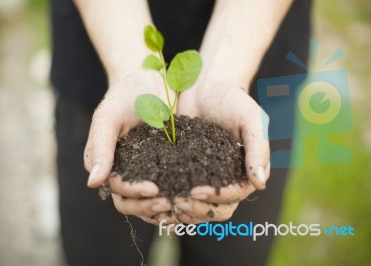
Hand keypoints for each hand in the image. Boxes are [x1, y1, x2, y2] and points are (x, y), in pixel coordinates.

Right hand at [84, 74, 173, 222]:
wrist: (148, 79)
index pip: (118, 189)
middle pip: (133, 202)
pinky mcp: (166, 164)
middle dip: (149, 207)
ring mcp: (146, 170)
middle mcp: (126, 171)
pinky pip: (169, 186)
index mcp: (108, 164)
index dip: (134, 194)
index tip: (154, 190)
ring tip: (182, 206)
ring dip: (164, 208)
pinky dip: (177, 195)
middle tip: (170, 203)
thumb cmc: (124, 95)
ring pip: (151, 200)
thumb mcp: (109, 117)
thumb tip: (93, 182)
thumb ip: (101, 148)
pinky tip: (191, 197)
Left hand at [175, 81, 270, 222]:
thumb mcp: (250, 118)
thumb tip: (261, 184)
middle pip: (216, 209)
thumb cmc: (232, 98)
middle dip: (197, 209)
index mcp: (245, 171)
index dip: (216, 197)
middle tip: (178, 202)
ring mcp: (204, 178)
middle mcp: (226, 179)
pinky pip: (179, 192)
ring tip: (164, 207)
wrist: (205, 86)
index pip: (234, 195)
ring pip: (197, 207)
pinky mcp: (184, 171)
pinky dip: (169, 200)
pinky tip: (154, 199)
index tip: (196, 191)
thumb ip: (258, 148)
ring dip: (182, 211)